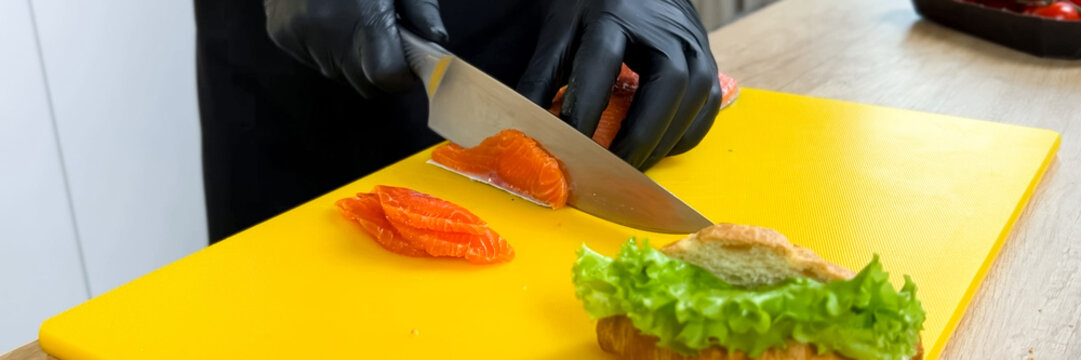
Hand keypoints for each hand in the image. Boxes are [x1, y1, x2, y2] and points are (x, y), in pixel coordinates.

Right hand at [264, 0, 447, 96]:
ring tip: (350, 20)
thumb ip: (420, 8)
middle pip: (363, 82)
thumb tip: (436, 41)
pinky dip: (324, 48)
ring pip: (337, 73)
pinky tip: (327, 16)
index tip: (407, 62)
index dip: (402, 74)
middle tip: (382, 38)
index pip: (387, 76)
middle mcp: (328, 30)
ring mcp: (299, 35)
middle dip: (378, 68)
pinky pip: (312, 61)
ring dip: (349, 58)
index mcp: (364, 14)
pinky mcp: (280, 34)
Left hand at [516, 0, 721, 169]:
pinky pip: (707, 106)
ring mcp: (693, 42)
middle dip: (639, 135)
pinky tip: (658, 147)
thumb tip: (524, 131)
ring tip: (633, 164)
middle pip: (666, 84)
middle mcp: (663, 27)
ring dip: (664, 140)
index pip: (603, 66)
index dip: (586, 113)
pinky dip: (683, 135)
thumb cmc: (593, 9)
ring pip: (694, 97)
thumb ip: (541, 80)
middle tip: (613, 169)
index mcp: (615, 14)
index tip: (570, 148)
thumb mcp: (560, 33)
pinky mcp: (708, 58)